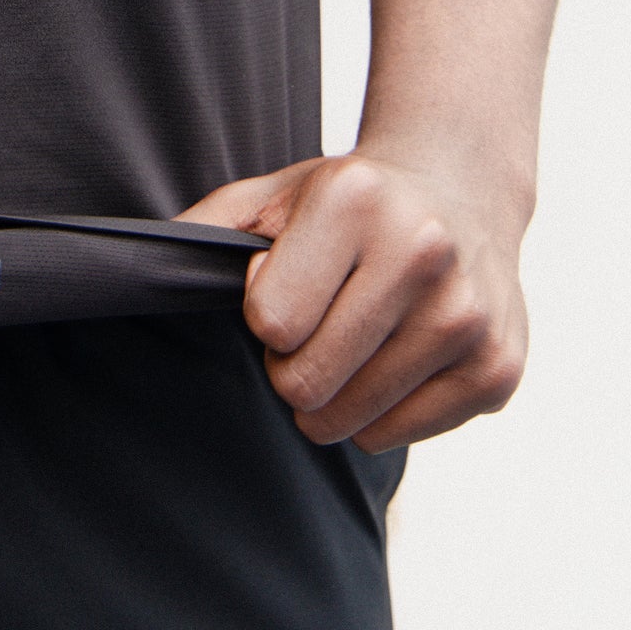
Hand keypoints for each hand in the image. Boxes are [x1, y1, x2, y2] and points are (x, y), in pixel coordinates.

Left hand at [180, 147, 528, 451]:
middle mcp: (423, 253)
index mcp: (356, 200)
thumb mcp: (272, 196)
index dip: (264, 313)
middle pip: (305, 382)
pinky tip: (398, 354)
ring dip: (333, 394)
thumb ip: (203, 232)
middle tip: (317, 323)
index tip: (286, 284)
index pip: (269, 321)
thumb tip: (133, 266)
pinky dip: (380, 411)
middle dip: (291, 364)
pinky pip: (397, 437)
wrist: (461, 192)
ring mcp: (468, 316)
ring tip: (356, 337)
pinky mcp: (497, 369)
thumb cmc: (347, 202)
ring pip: (350, 420)